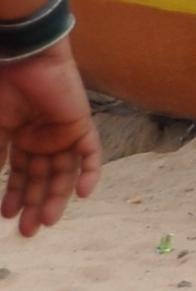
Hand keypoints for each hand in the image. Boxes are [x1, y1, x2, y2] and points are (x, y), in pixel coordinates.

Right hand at [0, 45, 100, 235]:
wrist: (22, 59)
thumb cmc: (2, 88)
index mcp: (20, 138)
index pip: (19, 174)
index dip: (14, 196)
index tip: (6, 217)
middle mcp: (42, 138)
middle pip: (42, 178)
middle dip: (34, 204)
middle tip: (27, 232)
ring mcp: (62, 132)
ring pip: (63, 172)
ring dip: (56, 196)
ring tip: (45, 221)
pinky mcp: (81, 124)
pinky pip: (91, 153)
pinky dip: (90, 172)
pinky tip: (82, 194)